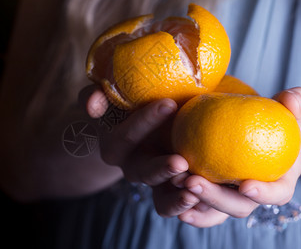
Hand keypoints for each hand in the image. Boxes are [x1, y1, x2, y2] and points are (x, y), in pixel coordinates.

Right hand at [81, 85, 201, 217]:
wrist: (148, 122)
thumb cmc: (127, 103)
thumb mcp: (108, 96)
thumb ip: (96, 95)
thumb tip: (92, 106)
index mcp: (115, 145)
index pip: (126, 136)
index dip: (143, 122)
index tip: (169, 104)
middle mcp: (133, 166)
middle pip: (144, 172)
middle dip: (161, 169)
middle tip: (181, 162)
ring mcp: (155, 181)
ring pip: (161, 196)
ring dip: (177, 195)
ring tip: (195, 190)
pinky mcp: (173, 189)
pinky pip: (179, 204)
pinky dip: (191, 205)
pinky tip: (207, 201)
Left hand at [177, 87, 300, 227]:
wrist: (264, 125)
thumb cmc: (281, 116)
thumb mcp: (292, 106)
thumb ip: (296, 102)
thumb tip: (294, 100)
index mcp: (280, 181)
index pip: (278, 194)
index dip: (265, 194)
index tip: (246, 185)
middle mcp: (253, 194)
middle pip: (238, 206)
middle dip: (216, 199)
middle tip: (193, 182)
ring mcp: (230, 193)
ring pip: (214, 210)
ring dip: (194, 201)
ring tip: (175, 183)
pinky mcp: (211, 187)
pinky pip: (197, 202)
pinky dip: (184, 201)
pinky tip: (168, 187)